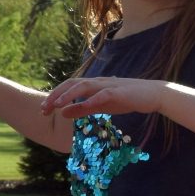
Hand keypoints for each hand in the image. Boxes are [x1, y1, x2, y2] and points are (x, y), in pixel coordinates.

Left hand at [39, 77, 170, 117]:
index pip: (68, 87)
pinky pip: (104, 94)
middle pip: (72, 84)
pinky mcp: (120, 91)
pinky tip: (84, 106)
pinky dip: (93, 99)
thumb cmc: (126, 99)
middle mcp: (97, 82)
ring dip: (69, 95)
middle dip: (56, 95)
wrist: (152, 95)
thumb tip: (63, 113)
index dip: (54, 96)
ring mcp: (108, 85)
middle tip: (43, 108)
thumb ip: (82, 109)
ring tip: (58, 105)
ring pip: (85, 86)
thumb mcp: (101, 106)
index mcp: (92, 86)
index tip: (43, 109)